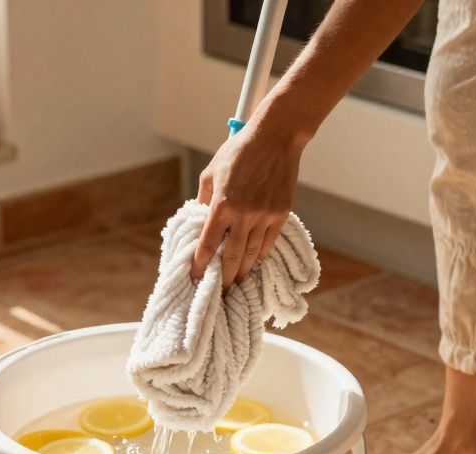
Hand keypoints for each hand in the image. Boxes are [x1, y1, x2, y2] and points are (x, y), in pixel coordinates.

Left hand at [191, 125, 302, 286]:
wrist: (275, 138)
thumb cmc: (239, 152)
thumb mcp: (211, 173)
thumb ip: (204, 199)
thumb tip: (200, 221)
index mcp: (222, 204)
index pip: (207, 244)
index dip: (200, 265)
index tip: (195, 278)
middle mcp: (243, 214)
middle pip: (231, 257)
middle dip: (224, 279)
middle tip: (219, 293)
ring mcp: (264, 216)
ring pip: (251, 255)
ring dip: (242, 272)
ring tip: (236, 285)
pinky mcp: (280, 214)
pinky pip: (268, 243)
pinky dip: (259, 256)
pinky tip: (252, 264)